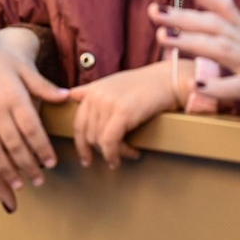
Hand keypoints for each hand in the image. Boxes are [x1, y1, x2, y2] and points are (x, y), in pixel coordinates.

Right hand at [0, 25, 68, 212]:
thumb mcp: (21, 68)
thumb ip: (43, 86)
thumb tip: (67, 96)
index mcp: (14, 96)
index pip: (32, 128)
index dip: (42, 148)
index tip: (51, 162)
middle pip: (14, 144)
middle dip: (28, 166)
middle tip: (39, 180)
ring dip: (7, 171)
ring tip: (19, 184)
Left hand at [68, 61, 185, 169]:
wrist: (168, 80)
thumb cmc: (144, 84)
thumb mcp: (113, 83)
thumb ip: (92, 90)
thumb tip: (71, 95)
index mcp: (92, 90)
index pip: (78, 123)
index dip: (81, 145)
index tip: (87, 159)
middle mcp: (96, 96)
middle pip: (89, 135)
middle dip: (101, 151)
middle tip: (114, 159)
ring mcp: (108, 103)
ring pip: (100, 141)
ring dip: (114, 153)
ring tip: (129, 154)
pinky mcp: (122, 112)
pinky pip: (110, 142)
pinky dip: (117, 154)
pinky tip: (132, 154)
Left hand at [150, 0, 239, 133]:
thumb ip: (239, 67)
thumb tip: (208, 69)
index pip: (226, 7)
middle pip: (217, 22)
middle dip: (183, 14)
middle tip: (152, 10)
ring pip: (223, 47)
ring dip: (190, 41)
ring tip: (162, 38)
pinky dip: (218, 86)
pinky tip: (197, 86)